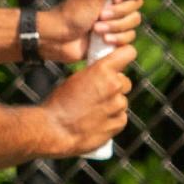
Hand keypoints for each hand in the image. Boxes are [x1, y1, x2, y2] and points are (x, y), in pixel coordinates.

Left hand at [39, 0, 147, 62]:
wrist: (59, 38)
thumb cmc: (72, 12)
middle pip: (137, 2)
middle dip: (119, 12)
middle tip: (100, 15)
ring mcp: (115, 17)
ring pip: (134, 20)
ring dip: (115, 26)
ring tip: (96, 28)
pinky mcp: (115, 34)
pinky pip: (129, 36)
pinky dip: (116, 39)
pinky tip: (102, 40)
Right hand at [43, 41, 136, 155]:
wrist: (55, 130)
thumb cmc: (60, 104)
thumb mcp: (76, 78)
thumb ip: (95, 73)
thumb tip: (105, 73)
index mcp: (102, 69)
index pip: (128, 53)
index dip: (124, 57)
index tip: (121, 62)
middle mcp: (114, 85)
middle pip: (125, 81)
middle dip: (115, 86)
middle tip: (99, 94)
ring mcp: (118, 105)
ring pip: (122, 101)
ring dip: (112, 105)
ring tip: (94, 111)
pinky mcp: (119, 123)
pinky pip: (121, 117)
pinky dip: (112, 120)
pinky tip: (97, 122)